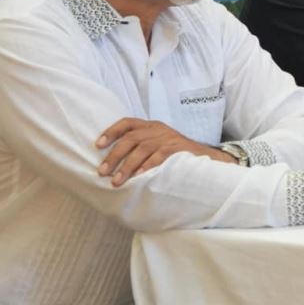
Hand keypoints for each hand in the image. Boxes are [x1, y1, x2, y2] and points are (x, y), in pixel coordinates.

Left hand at [97, 118, 230, 186]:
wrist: (206, 158)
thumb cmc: (175, 154)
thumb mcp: (157, 144)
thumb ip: (140, 147)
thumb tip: (112, 163)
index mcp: (151, 126)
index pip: (127, 122)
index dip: (111, 131)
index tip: (97, 145)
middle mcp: (158, 129)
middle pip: (131, 138)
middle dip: (114, 155)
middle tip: (102, 172)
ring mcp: (168, 138)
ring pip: (142, 148)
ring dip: (127, 166)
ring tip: (116, 181)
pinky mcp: (178, 148)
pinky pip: (158, 157)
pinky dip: (146, 168)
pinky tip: (137, 178)